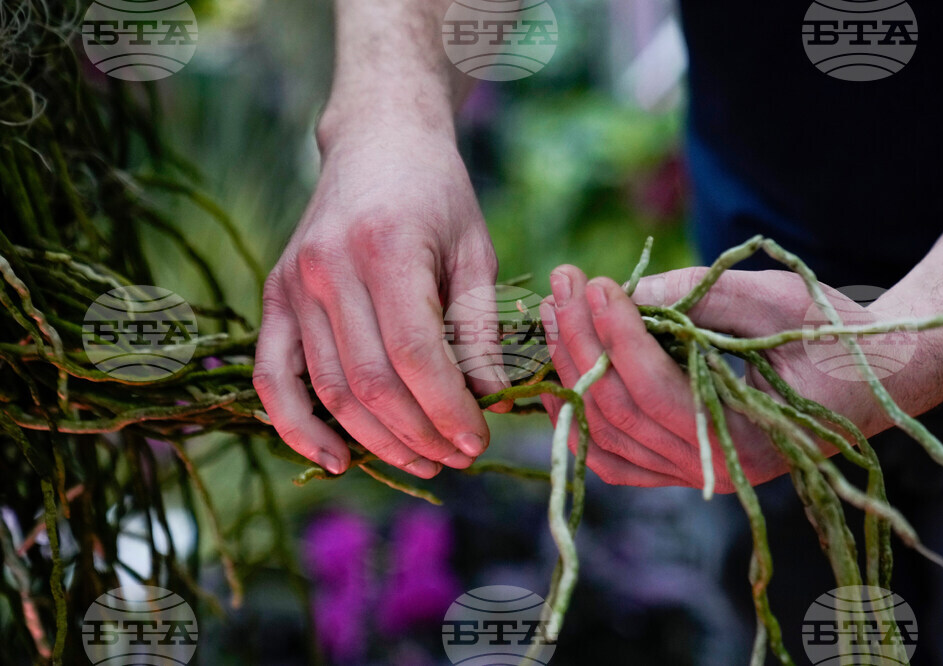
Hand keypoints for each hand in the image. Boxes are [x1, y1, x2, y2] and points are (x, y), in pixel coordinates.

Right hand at [254, 111, 509, 478]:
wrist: (378, 141)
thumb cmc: (438, 195)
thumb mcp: (475, 250)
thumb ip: (478, 326)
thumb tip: (487, 401)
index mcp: (387, 249)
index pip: (415, 355)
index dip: (448, 409)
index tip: (478, 441)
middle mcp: (329, 268)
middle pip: (371, 384)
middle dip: (420, 435)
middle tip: (458, 457)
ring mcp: (293, 283)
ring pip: (329, 391)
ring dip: (376, 442)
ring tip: (422, 461)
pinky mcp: (275, 295)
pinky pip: (273, 377)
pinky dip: (298, 427)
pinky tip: (336, 460)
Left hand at [539, 265, 887, 489]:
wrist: (872, 375)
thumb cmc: (835, 333)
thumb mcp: (778, 301)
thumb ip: (703, 296)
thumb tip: (626, 294)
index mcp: (750, 437)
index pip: (657, 391)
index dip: (618, 337)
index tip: (597, 282)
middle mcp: (715, 469)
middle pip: (619, 412)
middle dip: (581, 342)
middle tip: (563, 283)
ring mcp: (694, 473)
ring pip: (607, 435)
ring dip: (571, 372)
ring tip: (553, 313)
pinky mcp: (681, 466)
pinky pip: (615, 457)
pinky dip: (579, 423)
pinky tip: (556, 380)